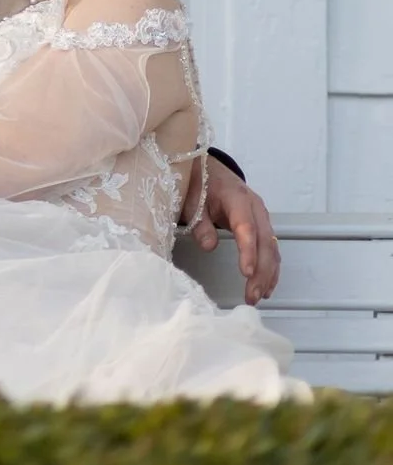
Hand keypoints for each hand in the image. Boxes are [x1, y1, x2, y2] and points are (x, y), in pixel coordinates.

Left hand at [189, 161, 280, 303]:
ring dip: (268, 275)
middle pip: (264, 242)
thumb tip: (209, 246)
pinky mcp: (262, 225)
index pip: (246, 227)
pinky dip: (271, 269)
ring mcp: (262, 217)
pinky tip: (267, 287)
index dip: (248, 251)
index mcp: (238, 198)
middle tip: (252, 296)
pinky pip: (271, 249)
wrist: (208, 167)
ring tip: (258, 297)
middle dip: (261, 272)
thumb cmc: (199, 183)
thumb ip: (200, 222)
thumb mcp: (192, 199)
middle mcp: (256, 208)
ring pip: (272, 248)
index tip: (247, 273)